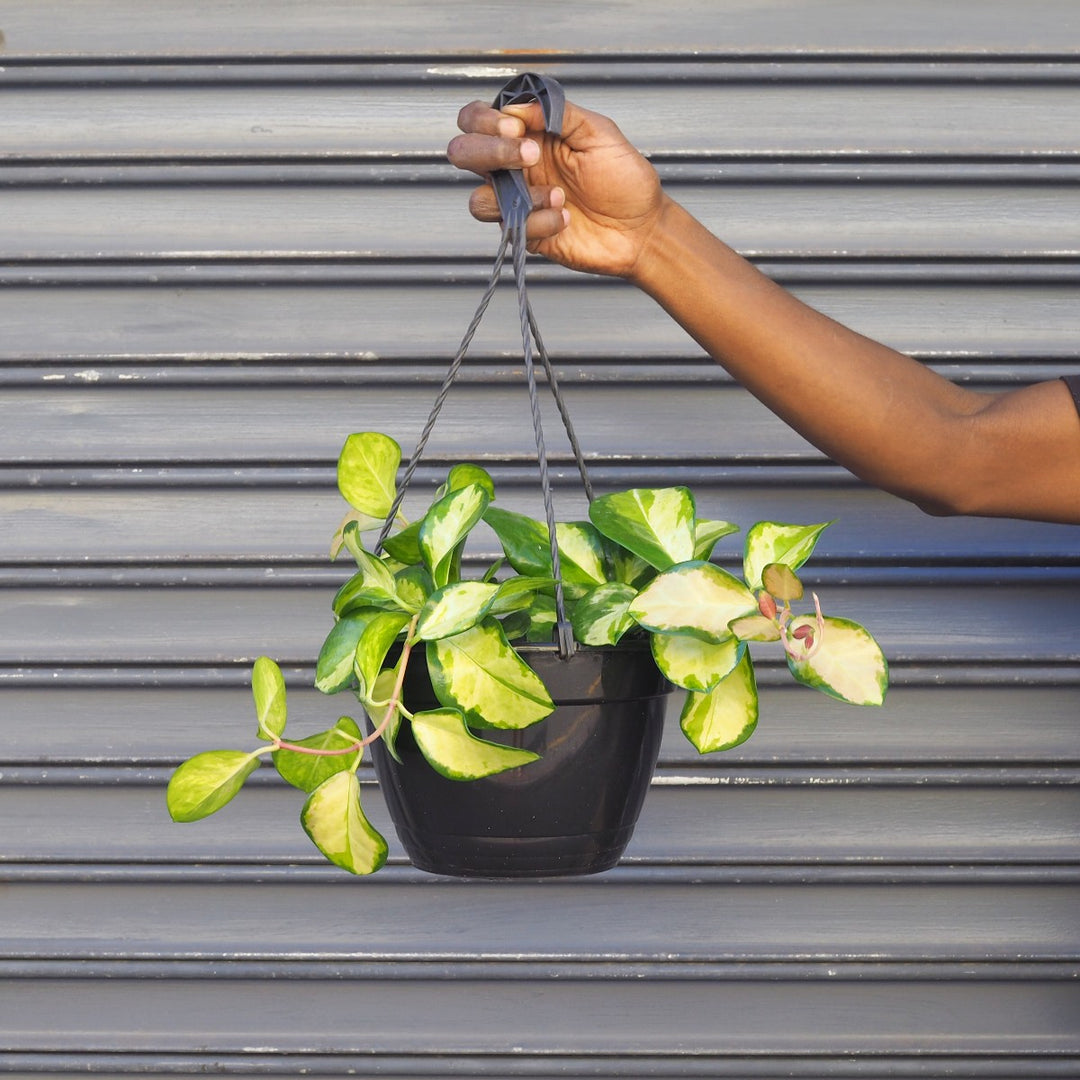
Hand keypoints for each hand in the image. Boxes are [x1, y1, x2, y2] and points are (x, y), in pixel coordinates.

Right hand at [447, 97, 665, 278]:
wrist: (641, 229)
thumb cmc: (625, 180)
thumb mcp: (598, 132)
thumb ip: (559, 113)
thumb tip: (518, 107)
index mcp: (528, 135)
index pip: (478, 120)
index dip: (486, 121)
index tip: (518, 128)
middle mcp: (515, 168)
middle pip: (463, 154)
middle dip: (489, 152)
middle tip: (529, 156)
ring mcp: (518, 203)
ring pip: (478, 200)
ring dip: (517, 195)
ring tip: (558, 194)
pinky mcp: (526, 234)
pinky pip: (511, 229)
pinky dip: (539, 222)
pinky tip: (565, 217)